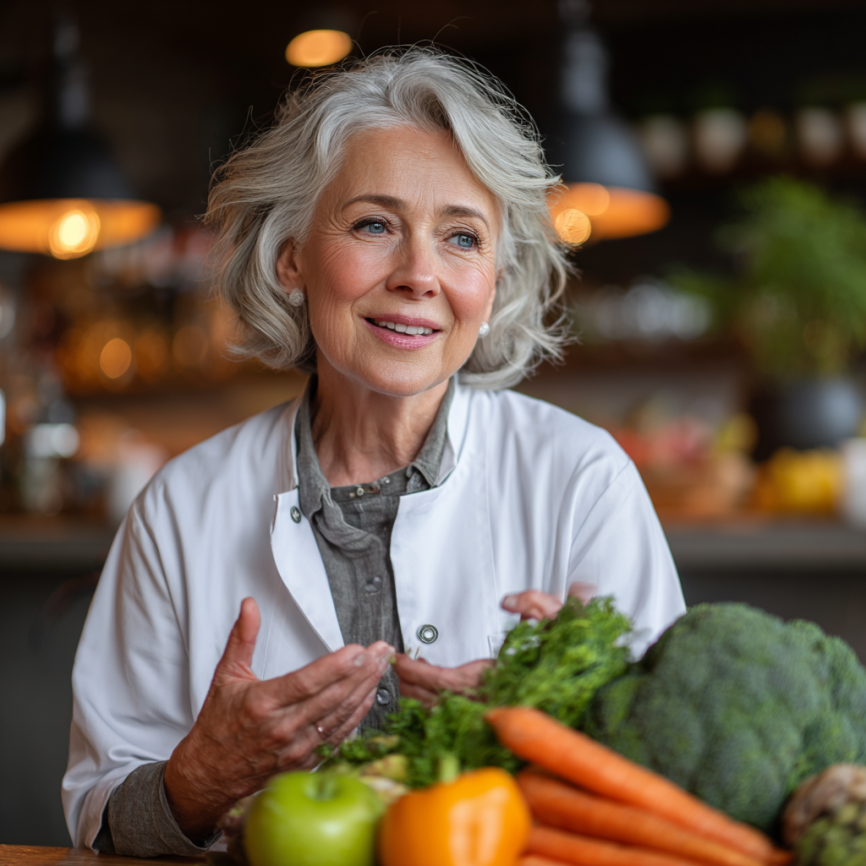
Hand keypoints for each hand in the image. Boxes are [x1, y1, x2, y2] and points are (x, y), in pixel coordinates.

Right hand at [163, 598, 392, 840]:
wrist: (209, 776)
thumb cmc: (218, 726)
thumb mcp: (226, 675)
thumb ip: (242, 638)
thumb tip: (249, 606)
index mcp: (263, 704)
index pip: (306, 682)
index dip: (335, 666)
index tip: (358, 649)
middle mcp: (282, 729)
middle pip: (331, 697)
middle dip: (361, 671)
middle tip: (381, 651)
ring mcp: (296, 749)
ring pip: (339, 716)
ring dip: (364, 690)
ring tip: (381, 667)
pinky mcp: (305, 762)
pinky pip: (338, 736)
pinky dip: (357, 715)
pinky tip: (369, 696)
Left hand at [393, 582, 595, 707]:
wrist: (593, 699)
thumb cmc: (575, 665)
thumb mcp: (562, 622)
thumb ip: (538, 604)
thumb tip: (512, 600)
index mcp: (497, 680)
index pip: (442, 681)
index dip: (416, 671)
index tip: (398, 658)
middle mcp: (490, 703)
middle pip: (434, 701)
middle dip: (409, 684)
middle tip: (392, 666)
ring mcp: (490, 714)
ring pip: (442, 714)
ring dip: (419, 698)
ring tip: (403, 681)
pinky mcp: (493, 721)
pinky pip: (456, 719)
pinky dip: (436, 708)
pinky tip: (427, 699)